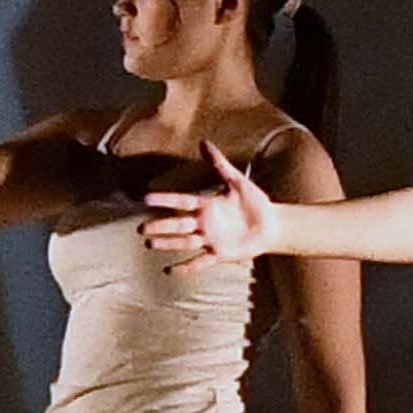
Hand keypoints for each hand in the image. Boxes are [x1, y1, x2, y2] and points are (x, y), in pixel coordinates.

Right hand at [147, 152, 276, 266]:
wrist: (272, 225)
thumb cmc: (254, 202)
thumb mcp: (237, 181)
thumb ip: (220, 164)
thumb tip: (204, 142)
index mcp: (207, 205)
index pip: (181, 202)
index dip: (165, 200)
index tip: (145, 198)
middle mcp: (204, 223)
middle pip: (178, 225)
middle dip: (160, 227)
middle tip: (141, 228)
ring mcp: (210, 240)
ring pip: (184, 243)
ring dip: (168, 244)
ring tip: (150, 244)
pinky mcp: (219, 254)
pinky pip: (200, 262)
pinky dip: (185, 267)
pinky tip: (170, 270)